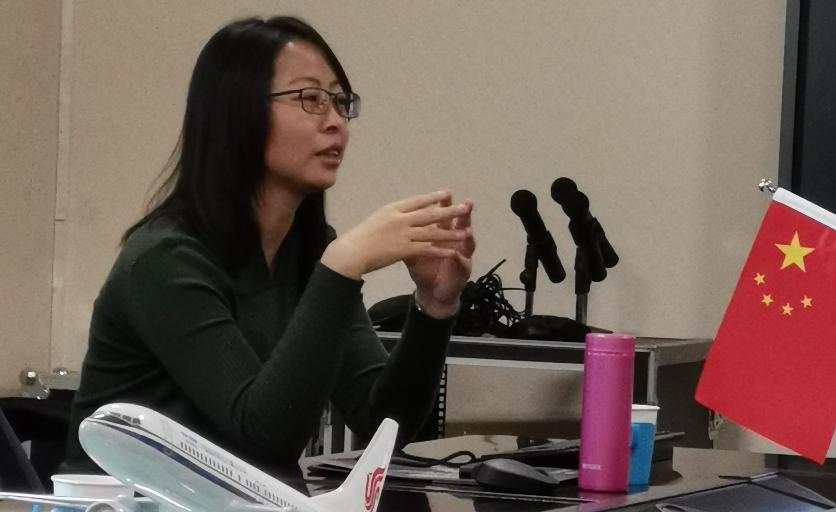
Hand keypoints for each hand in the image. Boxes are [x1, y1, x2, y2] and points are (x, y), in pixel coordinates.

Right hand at [321, 191, 472, 280]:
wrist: (351, 252)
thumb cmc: (360, 238)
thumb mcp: (376, 220)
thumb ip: (391, 217)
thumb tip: (401, 215)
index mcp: (392, 209)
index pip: (417, 201)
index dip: (433, 197)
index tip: (447, 193)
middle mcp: (400, 219)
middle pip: (430, 214)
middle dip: (449, 211)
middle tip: (465, 207)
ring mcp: (403, 234)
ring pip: (432, 232)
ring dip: (451, 233)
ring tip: (467, 232)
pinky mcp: (404, 250)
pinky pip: (426, 249)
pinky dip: (440, 250)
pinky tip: (452, 251)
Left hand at [406, 195, 474, 318]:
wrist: (432, 293)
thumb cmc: (424, 271)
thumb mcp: (413, 254)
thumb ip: (407, 239)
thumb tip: (394, 225)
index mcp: (442, 236)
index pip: (444, 218)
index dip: (444, 207)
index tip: (444, 194)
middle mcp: (454, 243)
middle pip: (459, 225)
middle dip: (463, 215)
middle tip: (467, 203)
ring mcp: (461, 256)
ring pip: (467, 242)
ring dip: (468, 235)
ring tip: (468, 228)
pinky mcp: (463, 271)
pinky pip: (463, 264)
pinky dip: (461, 260)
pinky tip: (460, 255)